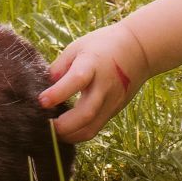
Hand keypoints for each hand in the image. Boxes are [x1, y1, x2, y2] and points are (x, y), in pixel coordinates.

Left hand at [38, 22, 153, 142]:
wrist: (139, 50)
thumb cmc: (103, 45)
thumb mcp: (78, 47)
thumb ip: (59, 67)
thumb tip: (43, 88)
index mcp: (92, 64)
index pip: (77, 80)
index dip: (58, 93)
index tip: (41, 101)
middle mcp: (104, 85)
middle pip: (86, 113)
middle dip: (63, 126)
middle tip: (45, 126)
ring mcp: (112, 101)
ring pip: (91, 128)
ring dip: (69, 135)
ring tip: (53, 132)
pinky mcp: (114, 110)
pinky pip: (94, 128)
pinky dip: (78, 133)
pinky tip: (66, 130)